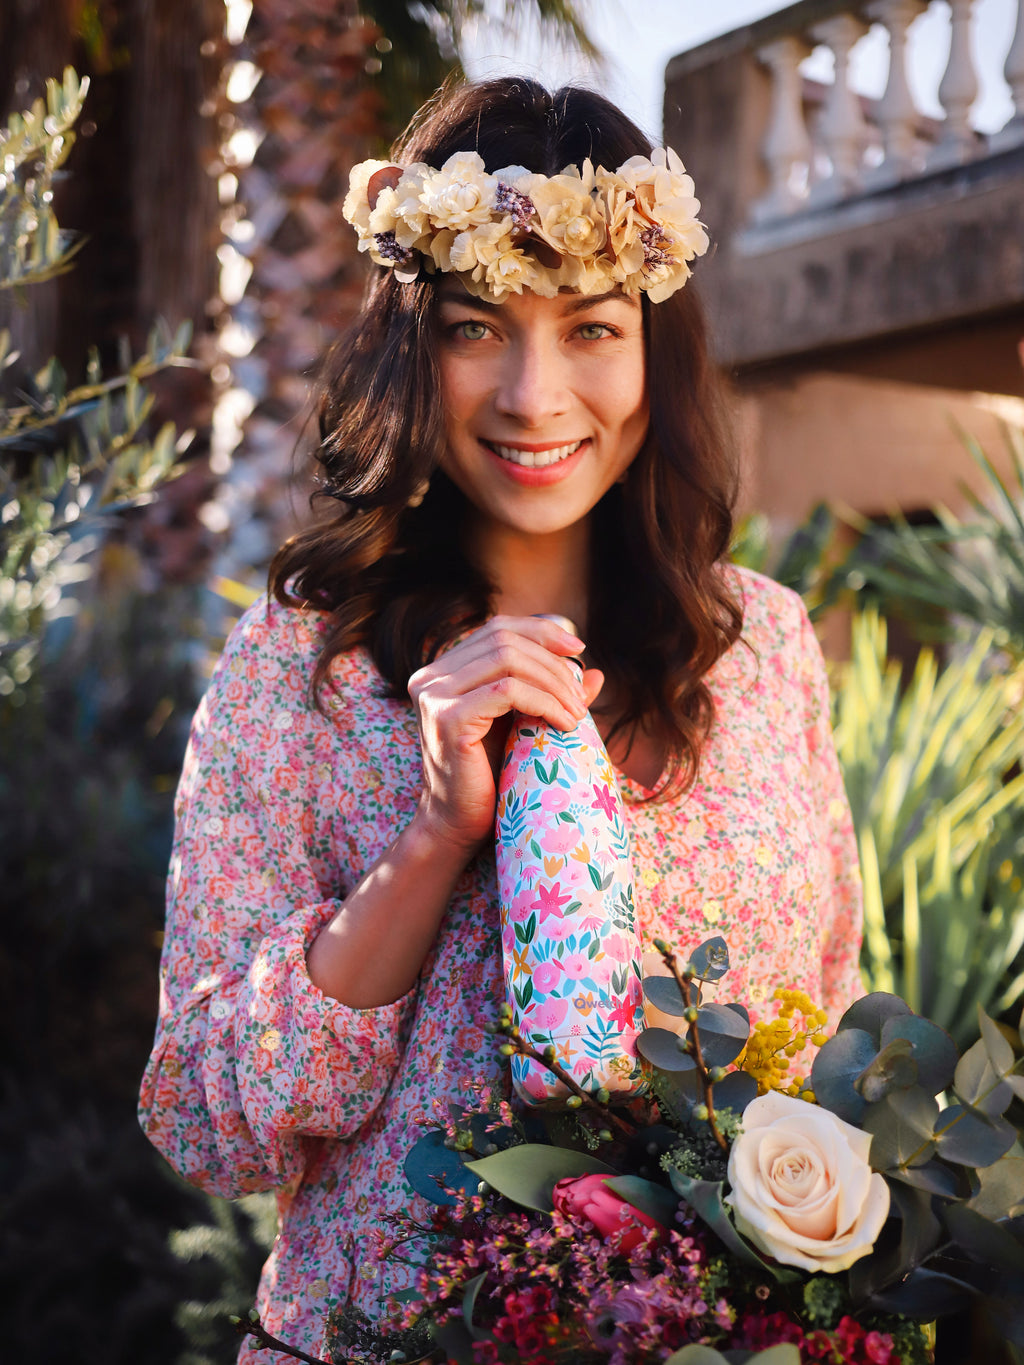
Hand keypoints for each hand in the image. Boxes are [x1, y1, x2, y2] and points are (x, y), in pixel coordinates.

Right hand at [408, 615, 604, 856]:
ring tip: (576, 713)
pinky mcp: (447, 718)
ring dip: (553, 683)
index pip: (498, 629)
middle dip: (552, 663)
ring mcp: (434, 695)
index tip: (579, 650)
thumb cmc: (490, 778)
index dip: (541, 631)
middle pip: (505, 640)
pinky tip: (564, 724)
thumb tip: (595, 673)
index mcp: (443, 671)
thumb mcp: (523, 725)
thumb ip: (552, 697)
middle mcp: (430, 677)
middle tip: (580, 697)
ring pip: (508, 659)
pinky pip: (507, 690)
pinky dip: (544, 701)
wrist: (458, 826)